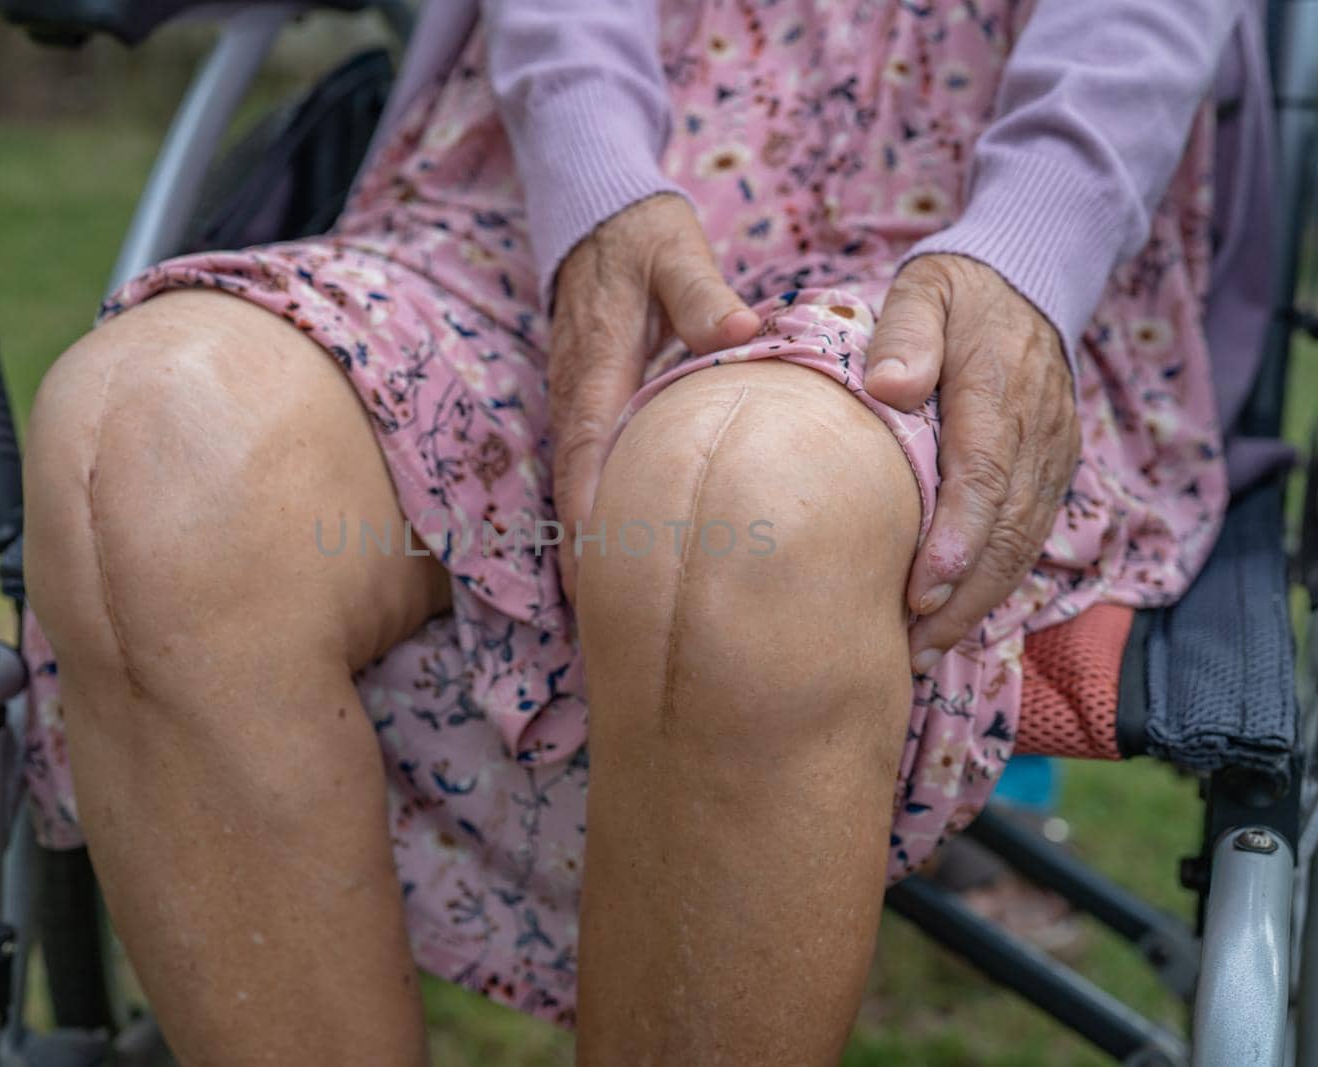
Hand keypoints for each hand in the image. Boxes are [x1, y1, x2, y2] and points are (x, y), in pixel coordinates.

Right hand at [549, 193, 759, 600]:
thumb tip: (742, 332)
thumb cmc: (641, 233)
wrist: (597, 210)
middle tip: (606, 616)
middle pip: (575, 484)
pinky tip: (622, 542)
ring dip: (589, 535)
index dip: (590, 513)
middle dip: (584, 549)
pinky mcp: (590, 398)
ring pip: (579, 479)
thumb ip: (702, 292)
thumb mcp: (675, 249)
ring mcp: (579, 397)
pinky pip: (589, 462)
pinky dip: (598, 505)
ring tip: (609, 603)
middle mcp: (578, 391)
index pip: (586, 452)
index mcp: (598, 366)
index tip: (599, 568)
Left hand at [864, 254, 1078, 670]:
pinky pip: (1028, 538)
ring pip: (1021, 546)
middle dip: (962, 597)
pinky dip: (992, 584)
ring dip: (977, 603)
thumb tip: (888, 387)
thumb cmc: (960, 293)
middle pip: (1007, 531)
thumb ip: (907, 332)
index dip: (957, 539)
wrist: (1031, 282)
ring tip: (924, 651)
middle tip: (912, 647)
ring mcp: (1049, 458)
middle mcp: (1035, 436)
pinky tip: (953, 618)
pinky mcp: (1049, 473)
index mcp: (998, 394)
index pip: (984, 477)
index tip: (923, 588)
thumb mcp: (926, 290)